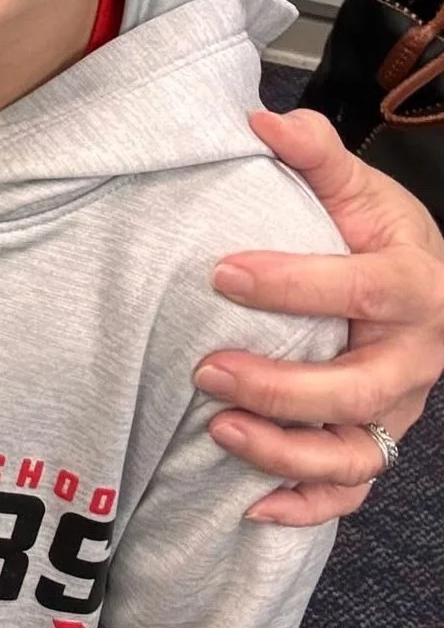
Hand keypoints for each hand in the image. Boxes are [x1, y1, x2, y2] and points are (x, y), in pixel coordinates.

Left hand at [194, 108, 443, 525]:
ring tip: (218, 431)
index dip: (292, 285)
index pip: (359, 290)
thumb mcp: (358, 188)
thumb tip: (262, 121)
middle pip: (358, 388)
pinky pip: (350, 489)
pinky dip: (306, 505)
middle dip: (282, 387)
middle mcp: (413, 356)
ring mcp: (398, 408)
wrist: (425, 280)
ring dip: (287, 452)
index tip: (220, 274)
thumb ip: (315, 154)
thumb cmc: (379, 233)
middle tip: (206, 371)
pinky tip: (250, 506)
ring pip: (355, 451)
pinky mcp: (376, 438)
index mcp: (414, 286)